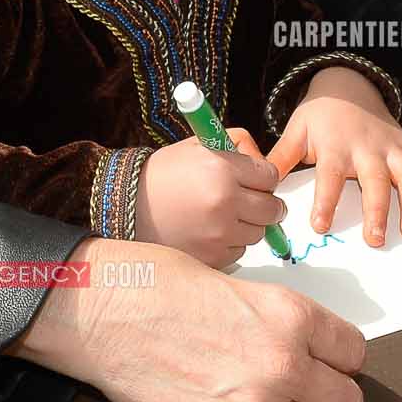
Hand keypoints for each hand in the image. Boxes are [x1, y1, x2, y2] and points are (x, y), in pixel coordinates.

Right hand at [9, 239, 365, 401]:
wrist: (98, 310)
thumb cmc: (152, 284)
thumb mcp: (234, 286)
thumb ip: (275, 321)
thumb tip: (297, 347)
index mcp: (288, 315)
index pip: (352, 350)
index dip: (337, 353)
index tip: (326, 356)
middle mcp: (282, 365)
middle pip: (344, 398)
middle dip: (325, 389)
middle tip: (302, 381)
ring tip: (270, 395)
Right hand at [134, 130, 284, 267]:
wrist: (129, 205)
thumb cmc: (164, 174)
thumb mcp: (199, 144)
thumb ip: (237, 145)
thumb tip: (264, 163)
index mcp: (221, 168)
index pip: (270, 176)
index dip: (264, 177)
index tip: (256, 178)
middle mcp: (224, 202)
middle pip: (273, 209)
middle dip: (265, 202)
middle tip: (249, 199)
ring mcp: (219, 233)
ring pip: (258, 233)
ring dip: (247, 224)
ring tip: (221, 213)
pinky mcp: (212, 257)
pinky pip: (239, 251)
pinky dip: (230, 242)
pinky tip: (210, 230)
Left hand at [267, 68, 401, 245]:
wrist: (346, 86)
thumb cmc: (319, 116)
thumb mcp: (294, 132)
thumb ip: (279, 160)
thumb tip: (260, 184)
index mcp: (335, 148)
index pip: (329, 177)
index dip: (325, 200)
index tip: (320, 224)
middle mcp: (366, 149)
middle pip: (374, 180)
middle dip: (376, 210)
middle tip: (376, 239)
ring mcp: (391, 148)